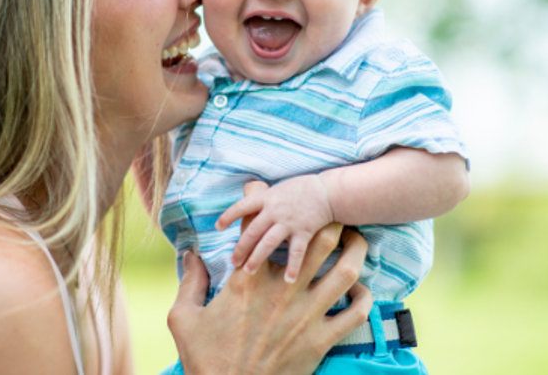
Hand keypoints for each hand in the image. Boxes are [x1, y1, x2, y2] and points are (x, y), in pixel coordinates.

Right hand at [169, 182, 371, 374]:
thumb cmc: (205, 360)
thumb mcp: (183, 318)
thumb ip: (190, 281)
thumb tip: (190, 253)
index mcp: (249, 280)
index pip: (262, 229)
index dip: (263, 202)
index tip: (266, 190)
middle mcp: (282, 291)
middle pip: (318, 240)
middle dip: (328, 220)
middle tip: (330, 213)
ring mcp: (306, 315)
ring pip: (345, 271)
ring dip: (355, 250)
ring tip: (356, 240)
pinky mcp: (321, 340)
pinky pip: (355, 313)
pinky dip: (364, 297)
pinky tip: (360, 289)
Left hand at [216, 176, 333, 281]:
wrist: (328, 191)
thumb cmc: (303, 189)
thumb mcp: (279, 189)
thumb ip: (264, 200)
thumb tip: (248, 208)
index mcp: (266, 198)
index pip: (241, 206)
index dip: (228, 216)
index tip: (218, 227)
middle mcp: (274, 210)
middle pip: (252, 230)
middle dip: (241, 247)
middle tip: (232, 261)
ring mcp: (288, 221)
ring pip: (268, 242)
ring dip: (257, 257)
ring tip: (248, 271)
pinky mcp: (304, 230)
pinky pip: (296, 251)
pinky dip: (292, 266)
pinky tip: (288, 280)